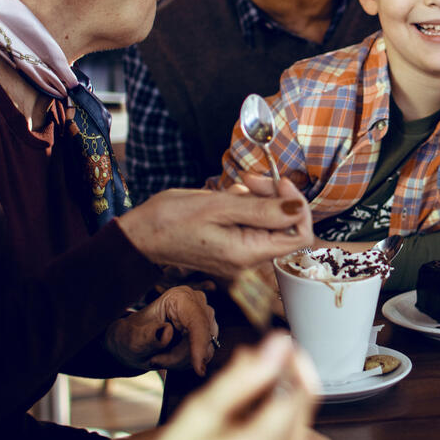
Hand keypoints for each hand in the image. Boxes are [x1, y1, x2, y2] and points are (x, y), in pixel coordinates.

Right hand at [71, 334, 343, 439]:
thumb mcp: (197, 416)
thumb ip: (242, 378)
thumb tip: (279, 344)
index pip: (302, 393)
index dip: (295, 362)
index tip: (279, 344)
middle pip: (302, 408)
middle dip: (283, 381)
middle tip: (248, 368)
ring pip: (297, 425)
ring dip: (277, 403)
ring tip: (236, 401)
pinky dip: (273, 427)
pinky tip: (240, 428)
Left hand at [106, 286, 218, 374]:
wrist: (134, 343)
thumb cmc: (131, 336)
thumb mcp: (131, 339)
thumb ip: (146, 336)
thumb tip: (167, 333)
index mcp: (179, 297)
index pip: (197, 321)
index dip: (199, 344)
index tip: (198, 369)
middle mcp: (197, 303)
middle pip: (202, 337)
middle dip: (180, 356)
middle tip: (154, 361)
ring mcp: (205, 318)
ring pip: (206, 349)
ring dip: (181, 361)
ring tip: (158, 358)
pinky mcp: (208, 332)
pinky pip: (205, 354)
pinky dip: (186, 362)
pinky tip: (169, 358)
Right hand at [117, 178, 313, 279]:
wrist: (140, 235)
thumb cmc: (171, 220)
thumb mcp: (218, 207)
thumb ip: (262, 209)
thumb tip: (298, 208)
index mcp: (248, 254)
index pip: (299, 236)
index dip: (297, 206)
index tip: (280, 184)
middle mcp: (249, 260)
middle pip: (285, 225)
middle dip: (275, 197)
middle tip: (252, 180)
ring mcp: (242, 253)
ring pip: (269, 221)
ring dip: (260, 198)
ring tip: (238, 187)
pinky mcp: (234, 244)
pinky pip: (253, 222)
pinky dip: (247, 205)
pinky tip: (230, 197)